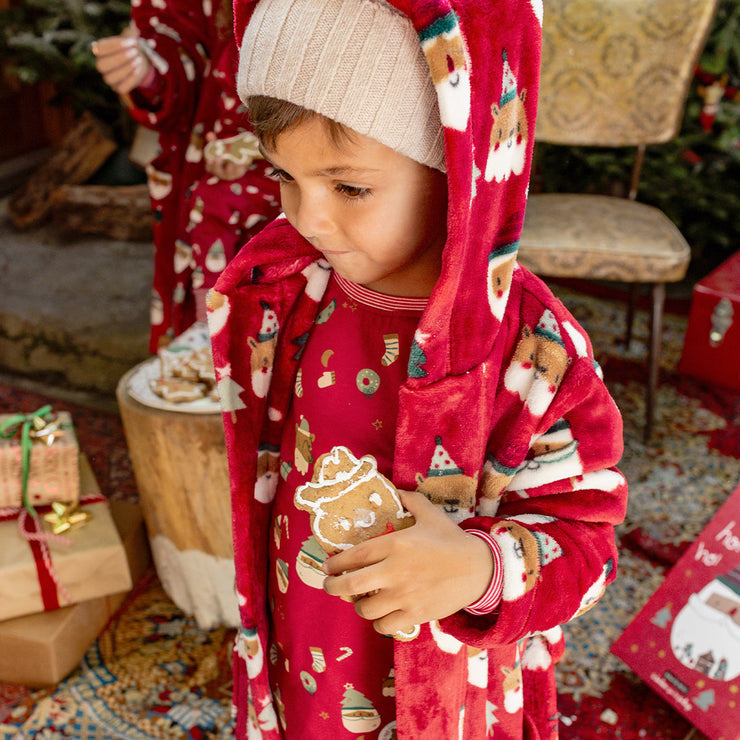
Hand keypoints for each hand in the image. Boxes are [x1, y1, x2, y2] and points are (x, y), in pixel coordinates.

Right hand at [92, 25, 151, 94]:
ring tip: (138, 59)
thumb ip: (131, 33)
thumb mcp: (131, 38)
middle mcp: (101, 66)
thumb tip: (134, 30)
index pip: (99, 49)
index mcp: (99, 51)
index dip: (115, 45)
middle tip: (135, 51)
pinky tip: (139, 69)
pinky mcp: (118, 88)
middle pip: (101, 65)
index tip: (132, 41)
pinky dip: (131, 79)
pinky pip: (121, 88)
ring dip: (125, 69)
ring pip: (110, 78)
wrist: (140, 60)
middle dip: (120, 58)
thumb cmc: (132, 47)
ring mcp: (109, 78)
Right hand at [204, 133, 248, 179]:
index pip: (209, 167)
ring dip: (230, 167)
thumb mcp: (218, 148)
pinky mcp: (238, 173)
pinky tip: (240, 162)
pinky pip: (238, 171)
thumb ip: (213, 142)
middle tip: (219, 157)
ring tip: (231, 161)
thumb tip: (209, 134)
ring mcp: (229, 174)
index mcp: (213, 168)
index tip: (210, 159)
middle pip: (217, 171)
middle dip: (217, 165)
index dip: (209, 164)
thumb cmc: (223, 155)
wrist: (237, 162)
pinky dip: (239, 167)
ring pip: (228, 172)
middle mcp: (220, 173)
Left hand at [323, 490, 493, 635]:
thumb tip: (396, 490)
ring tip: (361, 600)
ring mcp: (404, 596)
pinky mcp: (415, 615)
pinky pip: (385, 626)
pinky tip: (381, 615)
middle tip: (330, 585)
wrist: (480, 568)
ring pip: (365, 609)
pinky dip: (379, 622)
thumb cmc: (452, 540)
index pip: (354, 556)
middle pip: (350, 585)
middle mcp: (394, 571)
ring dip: (359, 605)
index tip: (328, 565)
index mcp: (395, 545)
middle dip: (333, 587)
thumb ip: (410, 500)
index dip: (335, 562)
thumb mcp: (430, 513)